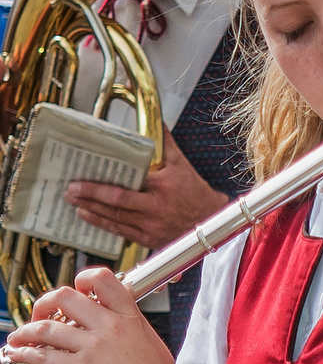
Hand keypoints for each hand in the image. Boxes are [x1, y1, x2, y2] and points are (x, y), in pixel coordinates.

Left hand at [5, 267, 187, 363]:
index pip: (102, 279)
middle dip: (45, 303)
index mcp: (130, 317)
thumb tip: (118, 323)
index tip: (75, 292)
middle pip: (65, 296)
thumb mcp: (151, 343)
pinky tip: (18, 354)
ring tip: (20, 337)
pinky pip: (43, 355)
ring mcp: (95, 347)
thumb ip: (131, 328)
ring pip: (46, 327)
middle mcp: (111, 326)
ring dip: (25, 330)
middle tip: (41, 315)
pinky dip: (24, 353)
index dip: (82, 280)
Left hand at [66, 131, 229, 248]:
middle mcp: (155, 210)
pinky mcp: (149, 239)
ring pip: (114, 220)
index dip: (99, 188)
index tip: (80, 180)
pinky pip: (121, 232)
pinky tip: (89, 215)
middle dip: (89, 198)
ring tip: (73, 201)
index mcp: (162, 189)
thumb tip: (156, 123)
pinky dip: (102, 224)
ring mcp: (151, 227)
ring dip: (91, 210)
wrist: (210, 220)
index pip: (124, 190)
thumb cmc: (195, 192)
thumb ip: (166, 145)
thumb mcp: (181, 165)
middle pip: (115, 205)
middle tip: (70, 190)